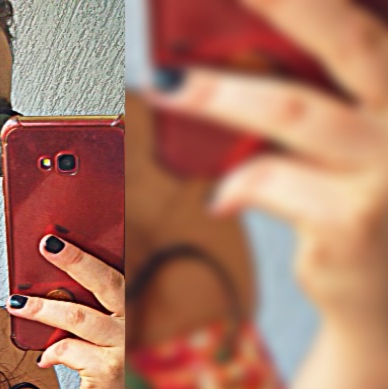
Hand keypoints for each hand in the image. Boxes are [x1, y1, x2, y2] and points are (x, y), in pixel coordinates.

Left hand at [7, 234, 124, 388]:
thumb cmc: (109, 364)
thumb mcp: (108, 333)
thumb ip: (95, 308)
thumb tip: (56, 283)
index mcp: (138, 305)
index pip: (122, 270)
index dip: (101, 250)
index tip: (76, 232)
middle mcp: (138, 321)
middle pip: (106, 281)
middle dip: (75, 259)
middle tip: (47, 244)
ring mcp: (125, 345)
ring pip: (77, 317)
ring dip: (42, 308)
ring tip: (16, 303)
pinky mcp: (109, 369)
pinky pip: (69, 350)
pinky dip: (51, 352)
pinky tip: (45, 358)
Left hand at [146, 0, 387, 347]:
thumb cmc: (369, 210)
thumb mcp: (365, 145)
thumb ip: (331, 101)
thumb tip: (239, 59)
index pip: (366, 26)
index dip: (312, 0)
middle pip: (347, 42)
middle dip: (282, 4)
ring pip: (291, 113)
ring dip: (218, 95)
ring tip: (164, 85)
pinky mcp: (350, 222)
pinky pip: (268, 182)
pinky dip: (237, 184)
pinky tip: (224, 198)